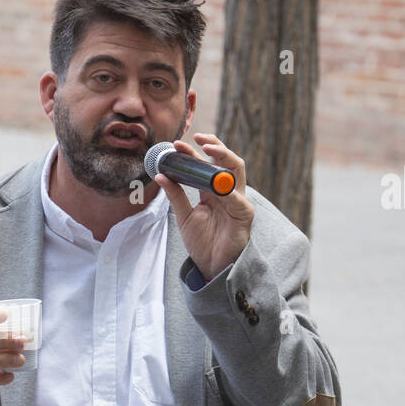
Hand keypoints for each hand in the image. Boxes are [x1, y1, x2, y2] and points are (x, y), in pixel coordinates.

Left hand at [154, 133, 253, 282]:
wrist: (210, 267)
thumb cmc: (202, 242)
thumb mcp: (184, 216)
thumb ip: (175, 195)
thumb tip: (160, 175)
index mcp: (213, 190)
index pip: (207, 164)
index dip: (193, 152)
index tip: (176, 144)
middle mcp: (228, 192)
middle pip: (227, 161)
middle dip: (215, 146)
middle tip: (198, 138)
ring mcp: (238, 202)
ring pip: (237, 172)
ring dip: (224, 158)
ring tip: (209, 150)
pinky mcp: (244, 216)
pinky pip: (239, 201)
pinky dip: (229, 192)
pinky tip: (219, 187)